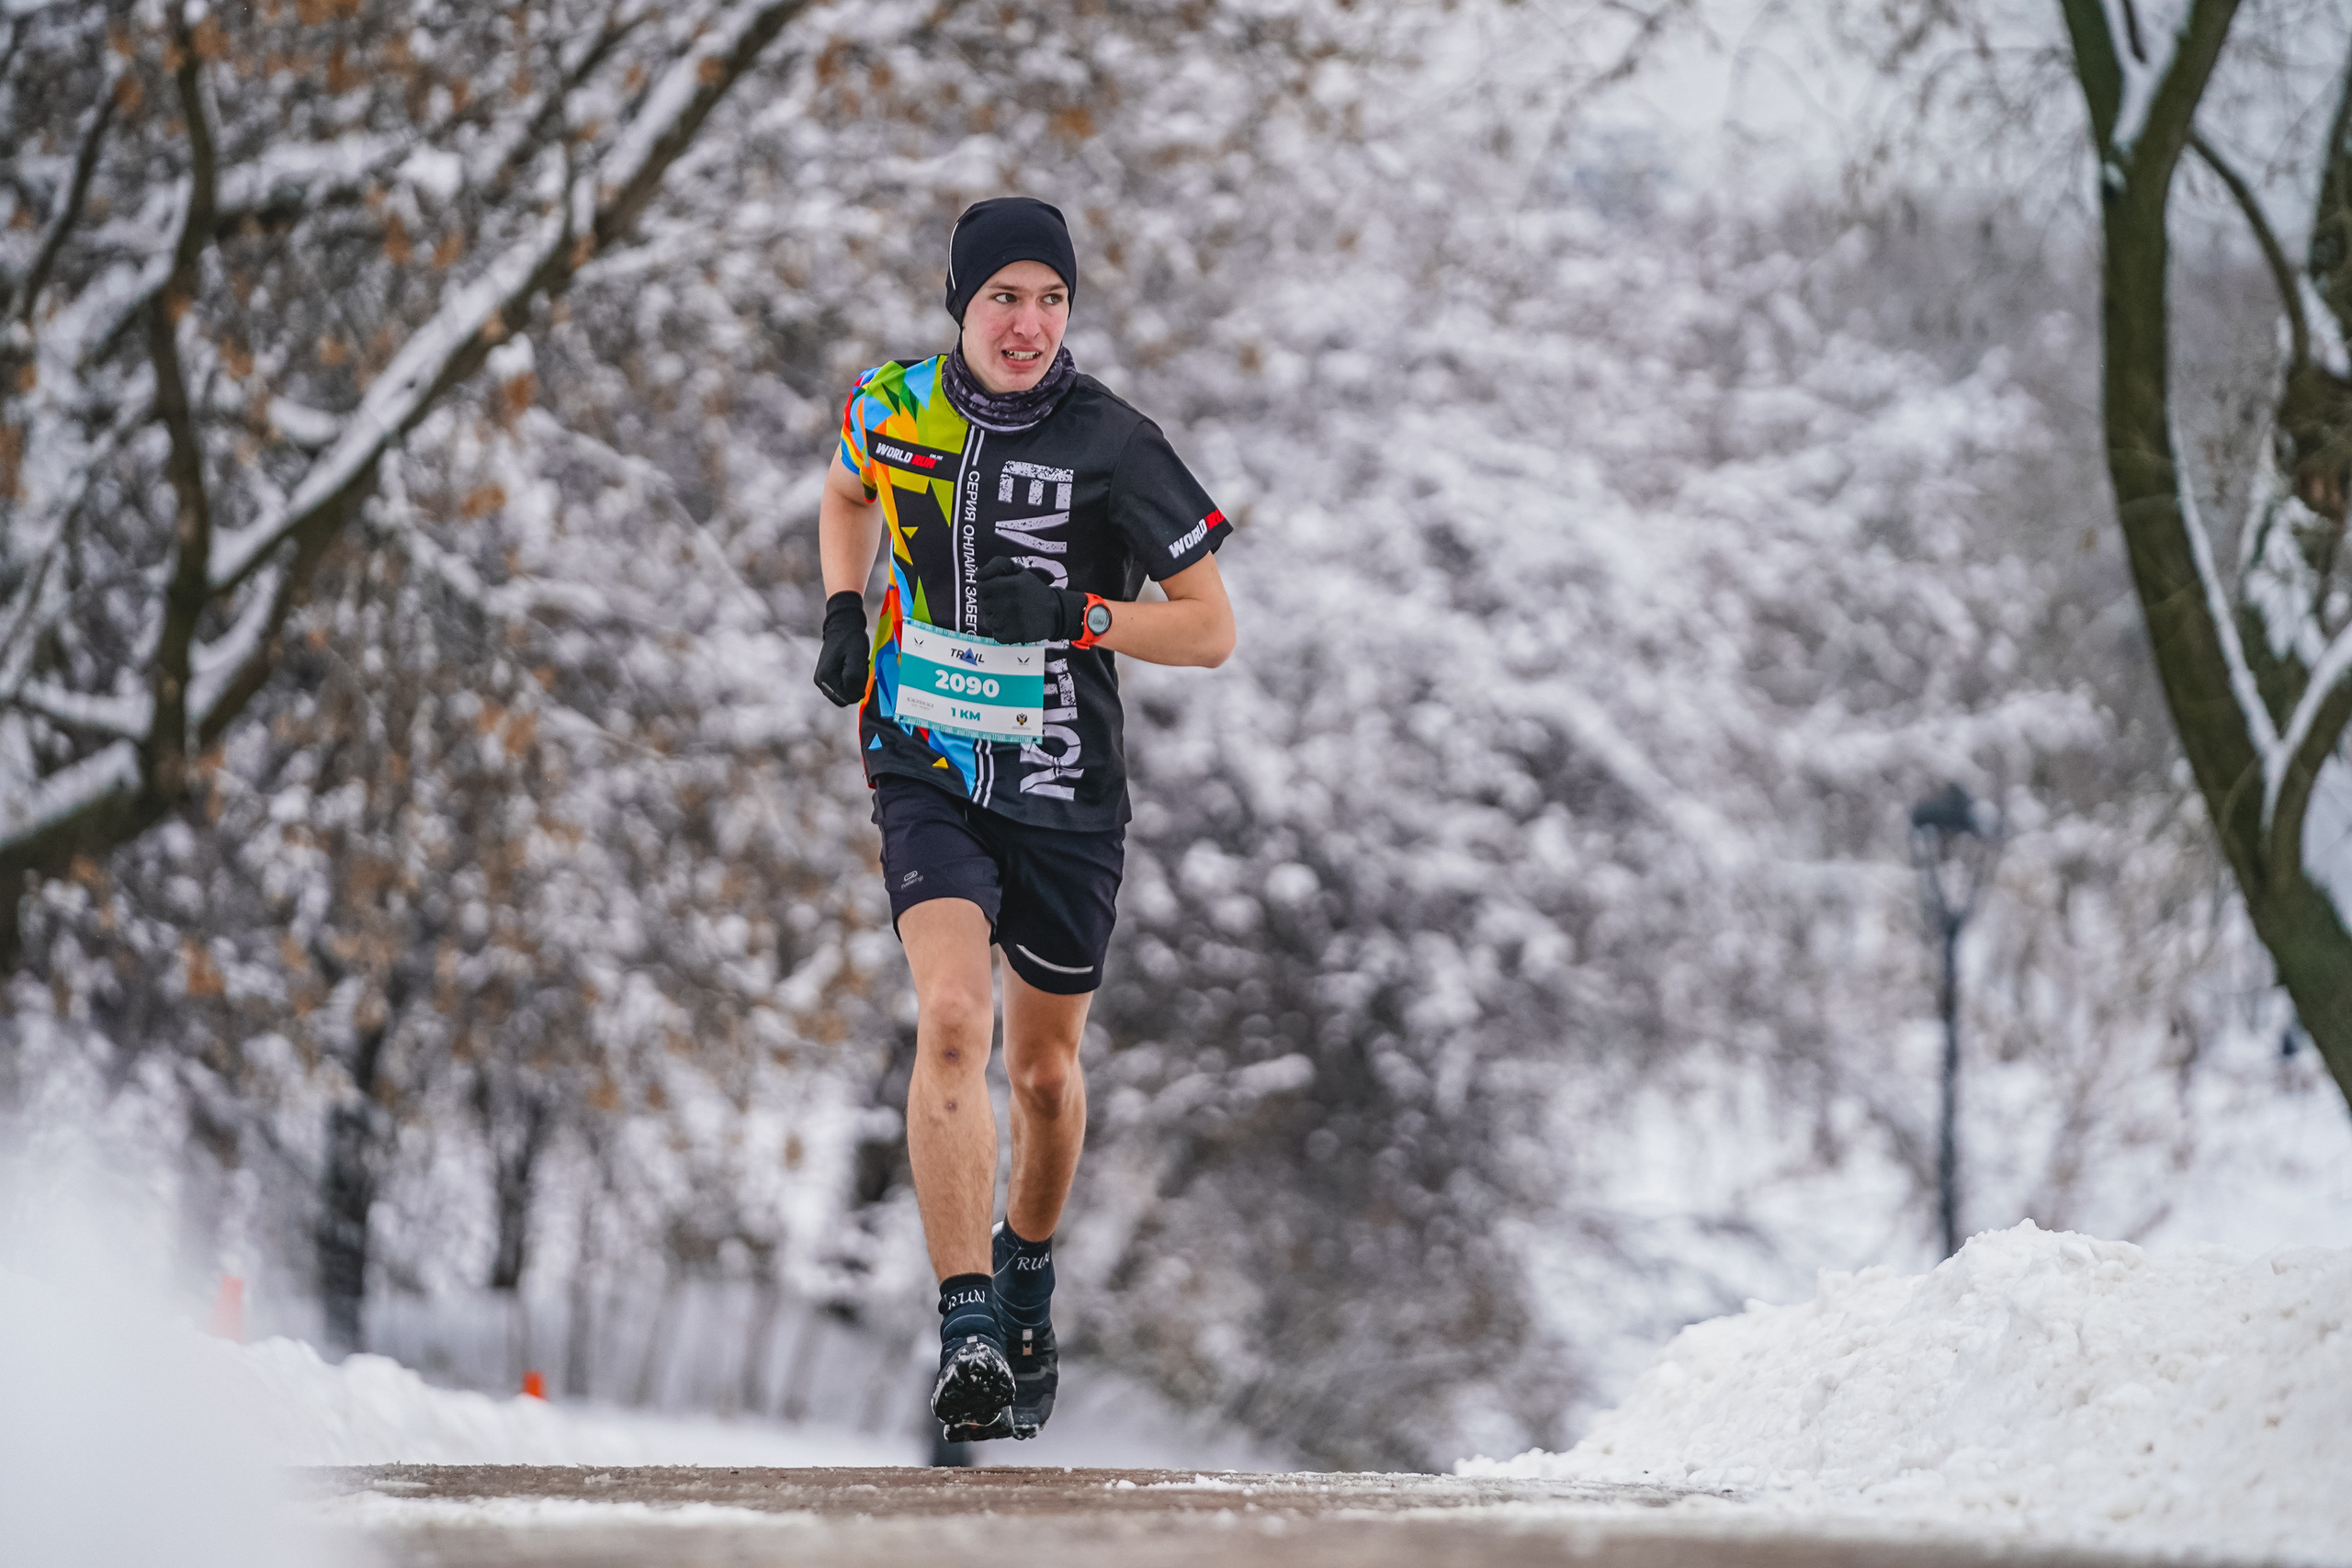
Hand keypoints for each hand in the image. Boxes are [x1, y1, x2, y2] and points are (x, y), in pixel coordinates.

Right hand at [813, 590, 868, 705]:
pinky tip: (850, 666)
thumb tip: (855, 696)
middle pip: (846, 698)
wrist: (842, 625)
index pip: (849, 698)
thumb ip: (855, 678)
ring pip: (844, 694)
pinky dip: (849, 680)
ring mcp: (821, 681)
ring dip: (853, 682)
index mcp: (826, 678)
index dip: (860, 687)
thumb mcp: (858, 657)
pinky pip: (841, 688)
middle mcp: (820, 682)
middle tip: (859, 667)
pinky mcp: (824, 678)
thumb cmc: (852, 640)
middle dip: (856, 686)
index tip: (861, 669)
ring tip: (854, 665)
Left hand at [975, 556, 1084, 643]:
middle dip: (991, 602)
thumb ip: (997, 565)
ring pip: (987, 620)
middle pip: (983, 604)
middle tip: (1005, 601)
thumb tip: (977, 574)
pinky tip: (1012, 624)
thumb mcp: (1019, 570)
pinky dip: (1001, 630)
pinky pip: (995, 634)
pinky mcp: (1012, 636)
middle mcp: (1009, 604)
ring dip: (995, 617)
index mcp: (1010, 585)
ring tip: (1010, 613)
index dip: (986, 587)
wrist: (1055, 613)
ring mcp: (1010, 622)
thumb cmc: (1033, 590)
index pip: (981, 587)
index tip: (996, 589)